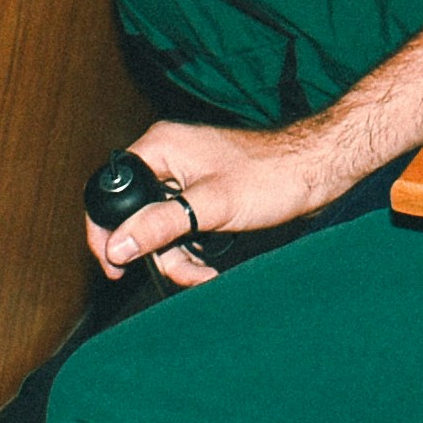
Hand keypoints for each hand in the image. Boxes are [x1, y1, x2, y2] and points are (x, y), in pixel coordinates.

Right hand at [83, 117, 336, 285]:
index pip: (111, 191)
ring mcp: (185, 179)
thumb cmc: (271, 176)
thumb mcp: (210, 206)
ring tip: (204, 274)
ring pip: (160, 231)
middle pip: (136, 217)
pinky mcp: (202, 196)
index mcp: (161, 148)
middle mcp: (168, 160)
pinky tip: (210, 266)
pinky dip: (192, 252)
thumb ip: (161, 225)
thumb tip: (117, 245)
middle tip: (179, 273)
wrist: (314, 174)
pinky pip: (181, 230)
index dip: (108, 231)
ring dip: (179, 259)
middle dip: (157, 253)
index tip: (115, 264)